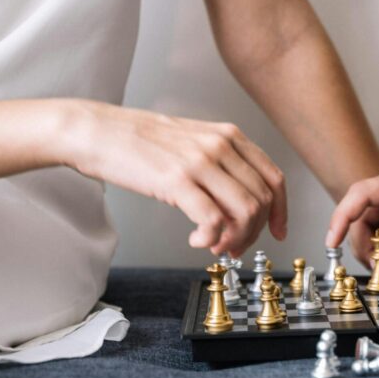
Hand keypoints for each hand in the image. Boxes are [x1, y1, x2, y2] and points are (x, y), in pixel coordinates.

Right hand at [64, 100, 285, 256]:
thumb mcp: (192, 141)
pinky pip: (213, 220)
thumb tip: (238, 202)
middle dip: (254, 233)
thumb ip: (220, 164)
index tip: (278, 232)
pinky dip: (211, 239)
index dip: (281, 212)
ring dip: (234, 238)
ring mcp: (200, 162)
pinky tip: (197, 240)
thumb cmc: (139, 141)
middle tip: (233, 246)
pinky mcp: (177, 181)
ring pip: (245, 212)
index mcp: (229, 135)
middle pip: (262, 201)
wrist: (97, 131)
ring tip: (215, 245)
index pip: (274, 178)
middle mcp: (220, 146)